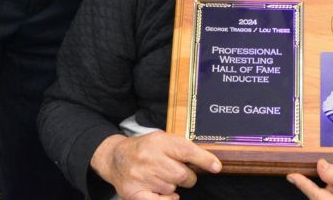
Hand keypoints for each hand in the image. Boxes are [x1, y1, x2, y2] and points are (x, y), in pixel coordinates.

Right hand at [91, 132, 221, 199]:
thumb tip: (206, 161)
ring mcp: (141, 177)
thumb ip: (180, 148)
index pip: (186, 151)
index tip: (216, 167)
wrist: (115, 158)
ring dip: (173, 186)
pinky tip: (164, 193)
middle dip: (187, 177)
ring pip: (172, 188)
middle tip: (179, 173)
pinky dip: (167, 199)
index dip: (204, 159)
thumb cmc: (144, 149)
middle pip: (182, 175)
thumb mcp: (161, 139)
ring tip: (162, 177)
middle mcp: (149, 158)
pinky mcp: (134, 193)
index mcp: (158, 141)